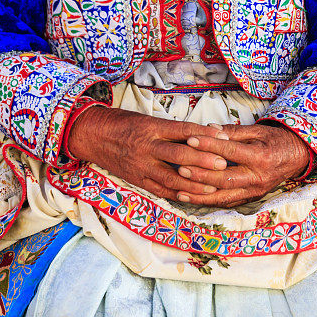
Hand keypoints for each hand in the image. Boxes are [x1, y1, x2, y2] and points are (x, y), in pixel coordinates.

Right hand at [66, 107, 246, 200]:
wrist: (93, 134)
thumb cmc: (122, 122)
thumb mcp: (146, 118)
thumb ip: (171, 129)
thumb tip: (202, 134)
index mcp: (151, 127)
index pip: (183, 131)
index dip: (204, 135)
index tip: (224, 137)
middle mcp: (147, 147)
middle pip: (180, 155)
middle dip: (203, 160)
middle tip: (223, 164)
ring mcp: (141, 165)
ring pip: (172, 177)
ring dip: (194, 184)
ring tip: (213, 186)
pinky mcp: (136, 179)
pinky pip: (159, 189)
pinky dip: (176, 194)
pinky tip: (191, 197)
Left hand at [174, 123, 311, 206]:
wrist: (297, 156)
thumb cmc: (276, 140)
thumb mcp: (258, 130)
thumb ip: (233, 131)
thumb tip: (209, 128)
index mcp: (260, 157)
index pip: (229, 152)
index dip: (208, 146)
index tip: (189, 139)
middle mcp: (257, 178)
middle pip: (224, 178)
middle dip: (200, 174)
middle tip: (180, 167)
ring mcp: (255, 191)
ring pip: (224, 197)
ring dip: (201, 195)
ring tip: (180, 190)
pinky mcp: (252, 198)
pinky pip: (228, 203)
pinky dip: (210, 203)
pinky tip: (194, 200)